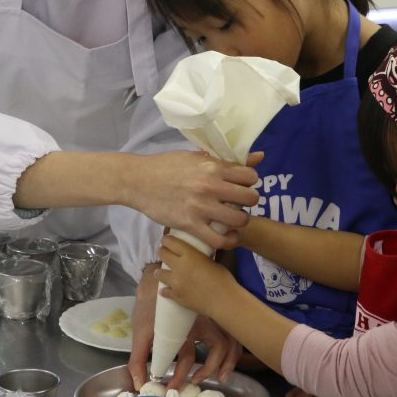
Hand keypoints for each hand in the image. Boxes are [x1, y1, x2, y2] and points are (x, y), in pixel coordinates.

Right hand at [124, 151, 260, 249]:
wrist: (138, 180)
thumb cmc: (166, 166)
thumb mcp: (196, 156)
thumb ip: (225, 160)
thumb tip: (259, 156)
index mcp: (213, 166)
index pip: (250, 176)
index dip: (249, 182)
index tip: (241, 186)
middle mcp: (210, 186)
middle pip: (250, 198)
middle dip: (248, 202)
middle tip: (238, 204)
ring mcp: (201, 207)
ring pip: (240, 220)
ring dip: (240, 221)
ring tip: (233, 220)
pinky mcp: (190, 225)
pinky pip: (219, 240)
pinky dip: (228, 241)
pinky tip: (228, 236)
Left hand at [129, 264, 242, 389]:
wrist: (156, 279)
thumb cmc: (149, 306)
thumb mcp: (140, 332)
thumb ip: (138, 360)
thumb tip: (139, 384)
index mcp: (185, 328)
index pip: (188, 357)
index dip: (180, 375)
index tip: (172, 387)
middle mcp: (204, 323)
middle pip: (219, 347)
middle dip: (211, 368)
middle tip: (197, 382)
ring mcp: (212, 318)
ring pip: (231, 340)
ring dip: (229, 360)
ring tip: (221, 377)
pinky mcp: (214, 316)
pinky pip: (231, 334)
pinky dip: (232, 349)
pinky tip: (227, 361)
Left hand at [156, 234, 237, 318]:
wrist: (223, 301)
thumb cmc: (223, 279)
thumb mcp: (212, 261)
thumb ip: (200, 258)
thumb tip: (196, 256)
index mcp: (190, 255)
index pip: (171, 242)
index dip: (166, 240)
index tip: (166, 240)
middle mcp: (179, 266)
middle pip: (162, 254)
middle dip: (162, 252)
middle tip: (165, 253)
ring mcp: (175, 282)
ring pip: (159, 273)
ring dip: (160, 272)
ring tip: (162, 272)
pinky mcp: (175, 296)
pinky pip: (164, 291)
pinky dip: (165, 290)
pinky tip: (166, 290)